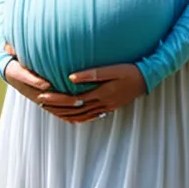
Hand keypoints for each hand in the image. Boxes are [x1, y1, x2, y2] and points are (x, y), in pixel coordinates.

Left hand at [3, 43, 146, 123]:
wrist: (148, 78)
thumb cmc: (130, 70)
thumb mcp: (112, 69)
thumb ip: (92, 74)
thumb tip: (70, 77)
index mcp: (101, 94)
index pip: (73, 100)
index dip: (57, 99)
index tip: (43, 95)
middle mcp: (102, 104)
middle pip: (74, 110)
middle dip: (56, 107)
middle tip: (41, 102)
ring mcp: (106, 108)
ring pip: (80, 115)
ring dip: (64, 113)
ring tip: (50, 108)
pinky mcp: (109, 107)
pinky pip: (90, 116)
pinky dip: (77, 118)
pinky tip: (70, 117)